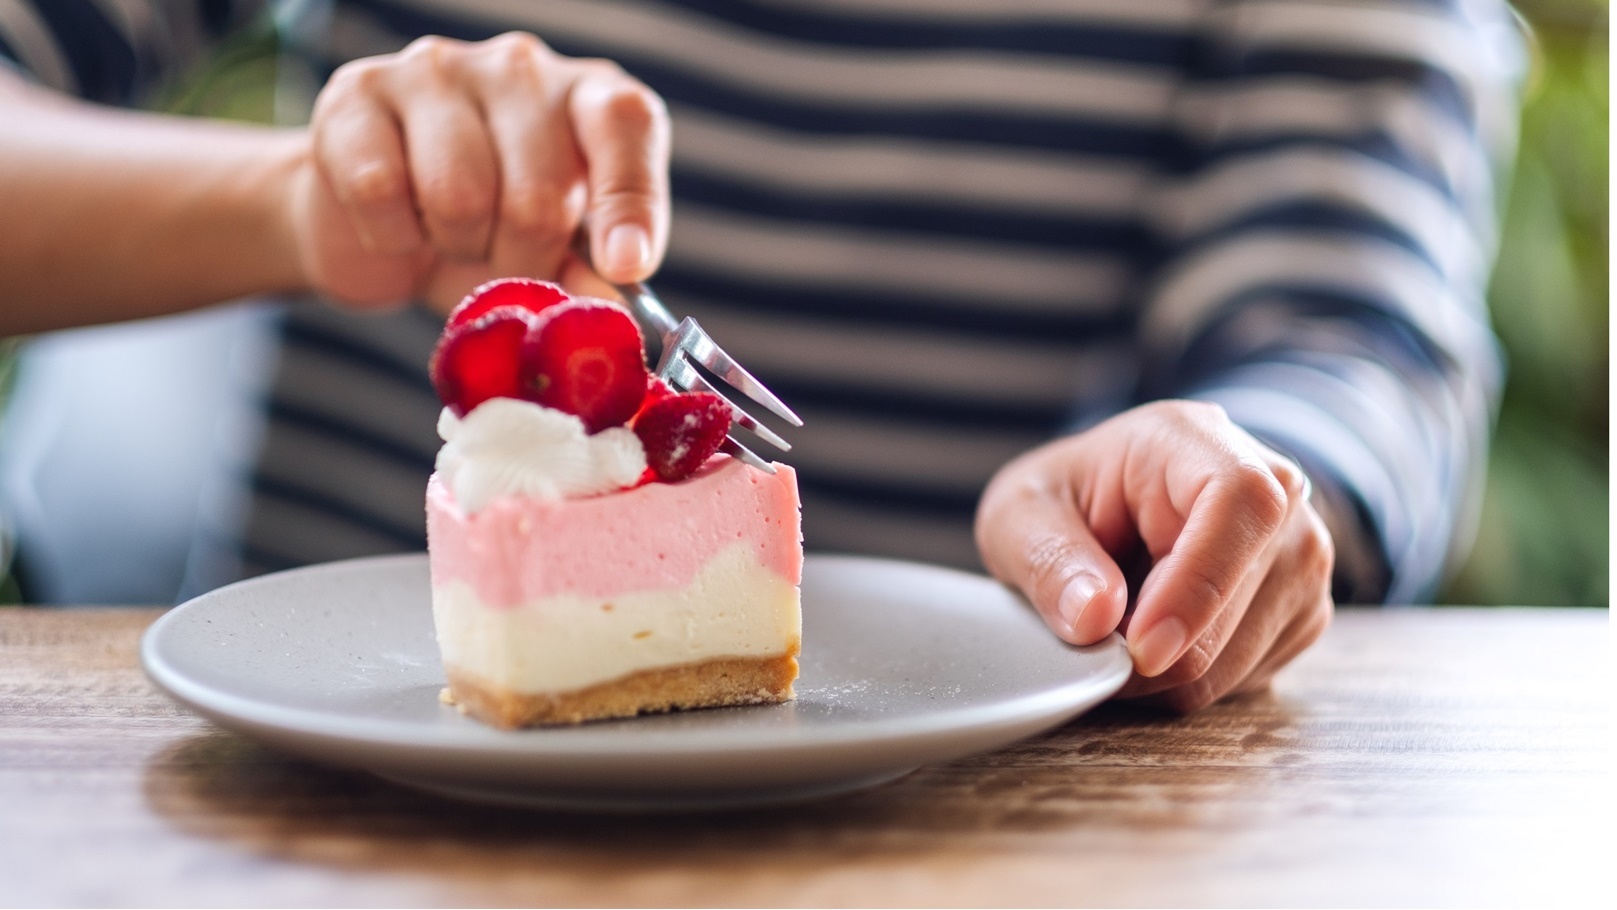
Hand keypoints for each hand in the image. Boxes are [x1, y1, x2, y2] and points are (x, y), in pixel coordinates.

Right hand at [286, 32, 669, 311]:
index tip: (625, 265)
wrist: (380, 229)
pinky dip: (390, 236)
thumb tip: (610, 309)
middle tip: (503, 261)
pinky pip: (379, 190)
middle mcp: (520, 68)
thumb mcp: (553, 260)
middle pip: (537, 195)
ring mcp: (436, 69)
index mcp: (586, 96)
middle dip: (521, 260)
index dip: (629, 201)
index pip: (625, 123)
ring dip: (456, 247)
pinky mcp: (357, 92)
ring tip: (451, 235)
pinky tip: (397, 222)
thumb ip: (589, 275)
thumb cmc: (488, 237)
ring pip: (457, 196)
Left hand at [974, 401, 1333, 710]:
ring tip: (1122, 624)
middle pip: (1235, 607)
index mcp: (1200, 442)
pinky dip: (1186, 682)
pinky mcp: (1302, 612)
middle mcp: (1276, 492)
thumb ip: (1048, 560)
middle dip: (1148, 650)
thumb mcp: (1022, 514)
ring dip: (1161, 673)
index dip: (1198, 584)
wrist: (1117, 508)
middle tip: (1088, 636)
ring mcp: (1301, 556)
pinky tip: (1161, 636)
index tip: (1142, 647)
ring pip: (1236, 662)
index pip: (1241, 503)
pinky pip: (1244, 683)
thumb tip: (1095, 618)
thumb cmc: (1072, 500)